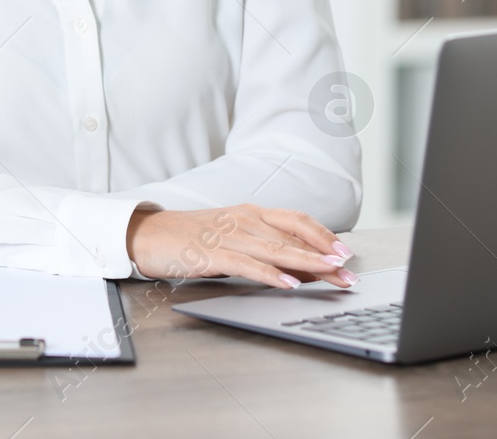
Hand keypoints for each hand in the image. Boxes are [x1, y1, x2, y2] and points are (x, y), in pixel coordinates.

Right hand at [125, 204, 357, 289]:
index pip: (296, 221)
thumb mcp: (233, 239)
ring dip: (307, 263)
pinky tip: (288, 284)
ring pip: (276, 249)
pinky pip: (248, 265)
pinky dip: (271, 275)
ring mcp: (228, 235)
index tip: (345, 251)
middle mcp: (244, 220)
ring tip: (331, 274)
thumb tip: (303, 269)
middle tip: (348, 272)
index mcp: (251, 213)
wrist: (147, 235)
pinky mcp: (212, 254)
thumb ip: (265, 250)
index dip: (323, 235)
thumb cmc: (191, 238)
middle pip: (293, 237)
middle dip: (324, 256)